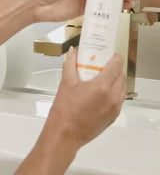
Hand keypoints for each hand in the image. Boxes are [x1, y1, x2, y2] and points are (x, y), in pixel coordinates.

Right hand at [15, 48, 126, 174]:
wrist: (65, 134)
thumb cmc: (64, 109)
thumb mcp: (66, 82)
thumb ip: (70, 63)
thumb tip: (73, 52)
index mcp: (102, 87)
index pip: (116, 65)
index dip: (114, 57)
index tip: (108, 53)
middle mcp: (112, 98)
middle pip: (121, 76)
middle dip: (114, 67)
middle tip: (102, 63)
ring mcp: (114, 108)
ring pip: (122, 88)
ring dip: (116, 79)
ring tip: (102, 76)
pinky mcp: (113, 117)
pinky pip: (119, 99)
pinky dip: (114, 91)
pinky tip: (101, 90)